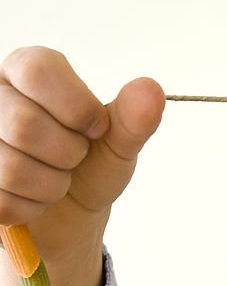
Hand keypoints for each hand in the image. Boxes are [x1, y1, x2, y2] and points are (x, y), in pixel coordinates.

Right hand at [0, 46, 164, 285]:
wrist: (69, 215)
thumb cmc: (90, 168)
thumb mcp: (117, 144)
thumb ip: (133, 119)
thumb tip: (151, 90)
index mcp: (27, 70)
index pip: (38, 70)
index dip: (76, 108)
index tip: (96, 129)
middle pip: (24, 124)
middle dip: (66, 156)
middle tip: (74, 159)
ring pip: (11, 168)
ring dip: (50, 187)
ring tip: (56, 181)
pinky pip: (1, 200)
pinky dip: (31, 210)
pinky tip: (35, 201)